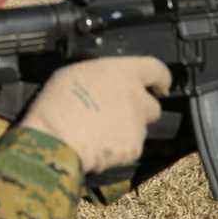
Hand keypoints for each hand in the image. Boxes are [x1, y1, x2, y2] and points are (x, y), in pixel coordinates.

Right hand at [19, 56, 170, 173]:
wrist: (57, 137)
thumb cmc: (58, 102)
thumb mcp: (74, 73)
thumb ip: (100, 76)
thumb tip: (104, 82)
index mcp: (122, 73)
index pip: (156, 70)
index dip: (160, 78)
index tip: (159, 85)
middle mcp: (136, 98)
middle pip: (151, 105)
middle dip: (138, 109)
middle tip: (116, 112)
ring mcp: (137, 125)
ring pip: (138, 127)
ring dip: (124, 128)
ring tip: (97, 130)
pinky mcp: (133, 149)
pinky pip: (129, 146)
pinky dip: (117, 146)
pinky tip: (97, 143)